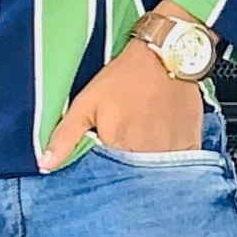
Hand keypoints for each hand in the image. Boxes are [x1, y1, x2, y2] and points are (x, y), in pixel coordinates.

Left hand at [41, 7, 209, 168]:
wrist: (166, 56)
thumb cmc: (124, 77)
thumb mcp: (86, 102)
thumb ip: (66, 136)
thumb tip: (45, 164)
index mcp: (118, 147)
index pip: (110, 179)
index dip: (107, 174)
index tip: (106, 164)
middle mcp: (147, 154)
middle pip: (135, 179)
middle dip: (129, 175)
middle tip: (126, 153)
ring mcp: (172, 150)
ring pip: (157, 176)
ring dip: (150, 173)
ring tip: (144, 151)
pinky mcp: (191, 144)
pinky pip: (182, 167)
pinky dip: (173, 166)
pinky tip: (165, 151)